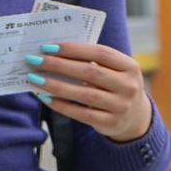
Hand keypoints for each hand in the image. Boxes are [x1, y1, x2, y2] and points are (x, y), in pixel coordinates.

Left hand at [25, 43, 152, 141]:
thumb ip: (92, 61)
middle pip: (89, 72)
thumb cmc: (115, 85)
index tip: (48, 47)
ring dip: (56, 85)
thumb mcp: (114, 70)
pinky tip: (46, 98)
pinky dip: (61, 105)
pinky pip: (81, 114)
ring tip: (35, 78)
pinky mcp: (110, 123)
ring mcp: (121, 106)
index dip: (73, 49)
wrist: (135, 117)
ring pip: (83, 94)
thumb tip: (54, 52)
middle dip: (59, 65)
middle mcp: (128, 86)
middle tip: (35, 60)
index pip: (100, 53)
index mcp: (130, 66)